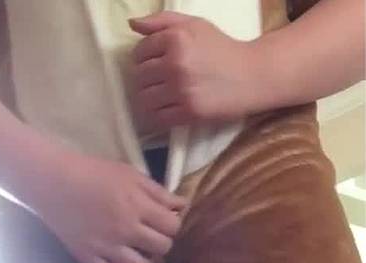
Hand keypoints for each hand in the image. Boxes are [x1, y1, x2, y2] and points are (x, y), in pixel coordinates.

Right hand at [9, 149, 183, 262]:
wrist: (52, 180)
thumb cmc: (93, 172)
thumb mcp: (130, 174)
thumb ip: (158, 192)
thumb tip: (181, 206)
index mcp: (138, 206)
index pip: (173, 226)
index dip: (172, 223)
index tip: (161, 220)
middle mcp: (125, 229)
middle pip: (162, 248)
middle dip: (160, 241)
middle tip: (149, 234)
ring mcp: (104, 245)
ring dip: (142, 260)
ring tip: (135, 250)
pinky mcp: (85, 255)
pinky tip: (114, 261)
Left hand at [130, 11, 277, 130]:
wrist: (254, 75)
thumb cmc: (221, 48)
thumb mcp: (194, 25)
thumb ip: (162, 21)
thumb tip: (132, 24)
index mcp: (176, 39)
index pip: (140, 52)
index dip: (145, 57)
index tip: (159, 61)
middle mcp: (176, 63)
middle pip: (139, 76)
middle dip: (148, 78)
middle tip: (163, 79)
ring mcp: (182, 89)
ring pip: (144, 98)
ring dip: (151, 97)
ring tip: (165, 94)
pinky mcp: (190, 111)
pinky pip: (157, 118)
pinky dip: (159, 116)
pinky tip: (169, 109)